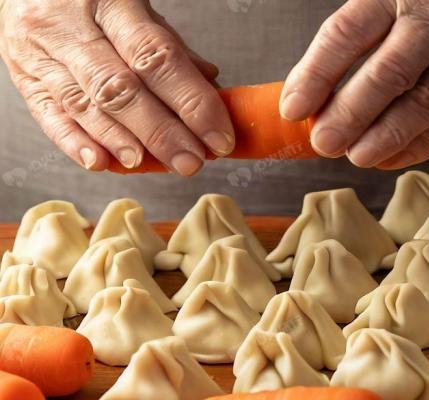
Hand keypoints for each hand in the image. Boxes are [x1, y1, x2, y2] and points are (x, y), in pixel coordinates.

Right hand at [0, 0, 233, 175]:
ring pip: (84, 105)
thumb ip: (169, 48)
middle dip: (162, 132)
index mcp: (111, 0)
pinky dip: (75, 143)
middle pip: (120, 88)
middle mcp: (70, 25)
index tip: (218, 136)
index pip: (156, 58)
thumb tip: (211, 88)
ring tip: (156, 165)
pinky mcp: (23, 77)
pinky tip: (102, 164)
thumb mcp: (134, 7)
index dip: (191, 102)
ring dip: (123, 142)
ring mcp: (40, 52)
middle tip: (191, 162)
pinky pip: (48, 115)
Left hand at [280, 0, 428, 168]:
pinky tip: (391, 158)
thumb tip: (309, 93)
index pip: (349, 34)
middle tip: (325, 143)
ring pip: (426, 102)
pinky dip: (421, 145)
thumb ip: (355, 31)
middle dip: (351, 114)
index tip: (293, 109)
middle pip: (390, 73)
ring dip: (387, 137)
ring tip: (356, 157)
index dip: (317, 74)